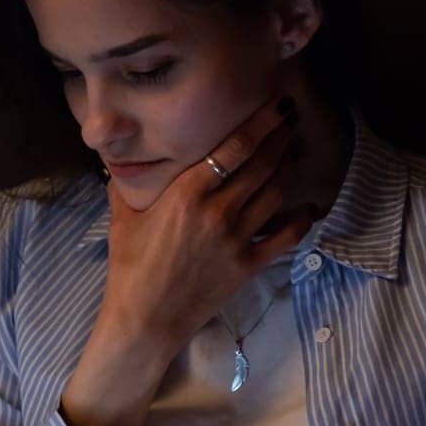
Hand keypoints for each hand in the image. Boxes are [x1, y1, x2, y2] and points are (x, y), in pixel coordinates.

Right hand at [98, 94, 314, 368]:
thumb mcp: (123, 217)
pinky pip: (287, 236)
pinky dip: (301, 219)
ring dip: (289, 169)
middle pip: (262, 164)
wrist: (145, 319)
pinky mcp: (249, 266)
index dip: (260, 122)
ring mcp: (237, 239)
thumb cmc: (130, 268)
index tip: (274, 105)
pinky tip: (307, 208)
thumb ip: (126, 182)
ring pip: (277, 193)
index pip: (234, 147)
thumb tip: (119, 156)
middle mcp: (218, 211)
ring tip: (293, 155)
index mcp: (187, 193)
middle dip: (280, 138)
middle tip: (289, 123)